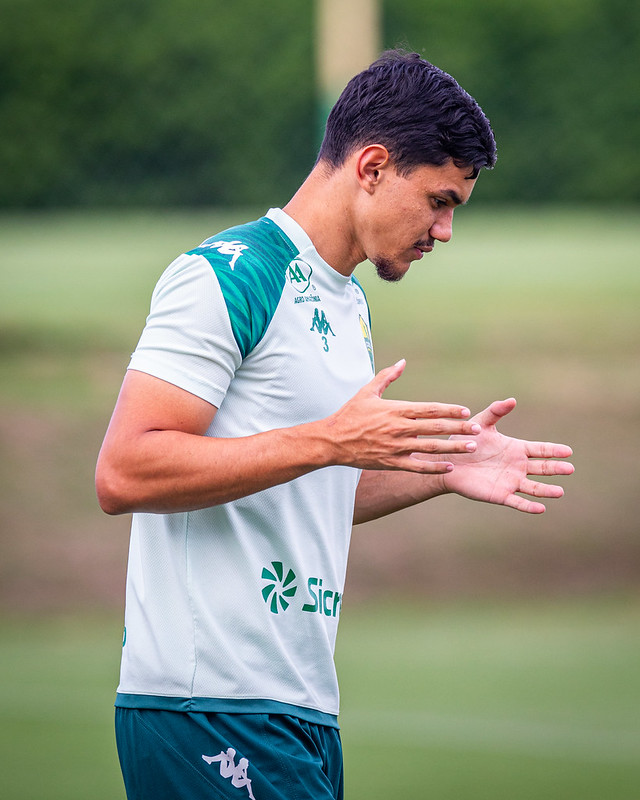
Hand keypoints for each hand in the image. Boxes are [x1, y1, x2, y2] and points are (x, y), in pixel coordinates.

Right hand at [325, 359, 480, 472]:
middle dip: (458, 428)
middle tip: (477, 430)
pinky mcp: (390, 462)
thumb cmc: (350, 414)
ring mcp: (395, 446)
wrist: (332, 440)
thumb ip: (387, 376)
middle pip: (434, 427)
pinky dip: (434, 467)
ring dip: (452, 447)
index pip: (428, 408)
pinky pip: (416, 466)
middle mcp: (398, 428)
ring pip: (430, 447)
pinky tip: (449, 466)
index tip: (466, 411)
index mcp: (395, 409)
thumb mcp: (367, 391)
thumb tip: (402, 362)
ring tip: (471, 448)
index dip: (449, 410)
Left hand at [441, 398, 573, 512]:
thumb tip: (512, 400)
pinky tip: (540, 509)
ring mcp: (510, 482)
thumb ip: (495, 412)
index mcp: (516, 449)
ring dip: (546, 491)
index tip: (568, 451)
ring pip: (534, 487)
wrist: (448, 463)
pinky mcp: (500, 495)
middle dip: (556, 468)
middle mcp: (517, 466)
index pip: (540, 450)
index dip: (554, 451)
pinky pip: (517, 502)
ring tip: (559, 492)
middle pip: (542, 468)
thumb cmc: (464, 442)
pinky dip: (529, 506)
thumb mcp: (480, 423)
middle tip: (569, 468)